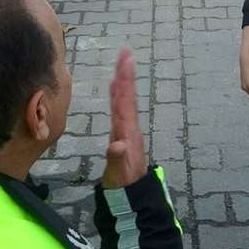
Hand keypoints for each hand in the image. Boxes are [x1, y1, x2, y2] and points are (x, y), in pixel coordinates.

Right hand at [101, 48, 147, 189]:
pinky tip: (116, 87)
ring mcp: (127, 130)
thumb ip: (116, 160)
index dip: (125, 82)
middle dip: (125, 74)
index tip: (126, 61)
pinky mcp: (123, 134)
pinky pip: (120, 109)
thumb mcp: (119, 175)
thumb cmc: (124, 186)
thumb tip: (115, 145)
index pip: (125, 103)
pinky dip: (118, 95)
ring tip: (122, 63)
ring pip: (125, 101)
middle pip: (127, 96)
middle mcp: (129, 128)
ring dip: (123, 81)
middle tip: (125, 52)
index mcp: (127, 133)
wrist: (132, 197)